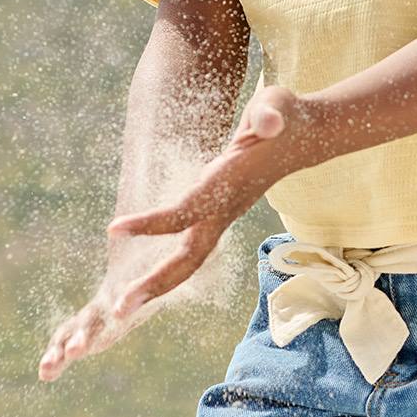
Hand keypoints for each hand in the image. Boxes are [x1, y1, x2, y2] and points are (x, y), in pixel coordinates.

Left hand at [37, 85, 317, 381]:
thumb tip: (269, 122)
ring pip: (187, 260)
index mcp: (228, 185)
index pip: (184, 211)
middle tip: (116, 310)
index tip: (113, 229)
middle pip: (187, 257)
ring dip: (155, 285)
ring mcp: (221, 216)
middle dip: (153, 284)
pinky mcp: (217, 215)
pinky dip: (165, 271)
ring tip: (119, 307)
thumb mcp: (277, 106)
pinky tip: (143, 285)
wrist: (303, 138)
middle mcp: (224, 209)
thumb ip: (271, 114)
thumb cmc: (285, 117)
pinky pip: (187, 250)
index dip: (151, 222)